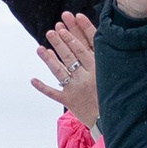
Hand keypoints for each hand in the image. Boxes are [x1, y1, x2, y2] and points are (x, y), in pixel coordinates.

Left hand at [30, 8, 101, 128]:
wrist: (111, 120)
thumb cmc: (112, 96)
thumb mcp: (112, 75)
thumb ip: (105, 60)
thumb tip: (99, 42)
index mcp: (97, 70)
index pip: (83, 49)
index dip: (73, 37)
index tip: (64, 27)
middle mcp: (85, 78)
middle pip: (69, 57)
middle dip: (59, 43)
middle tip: (51, 31)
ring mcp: (75, 89)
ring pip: (59, 71)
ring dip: (48, 59)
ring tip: (39, 48)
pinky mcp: (69, 101)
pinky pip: (53, 93)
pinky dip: (43, 87)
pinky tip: (33, 80)